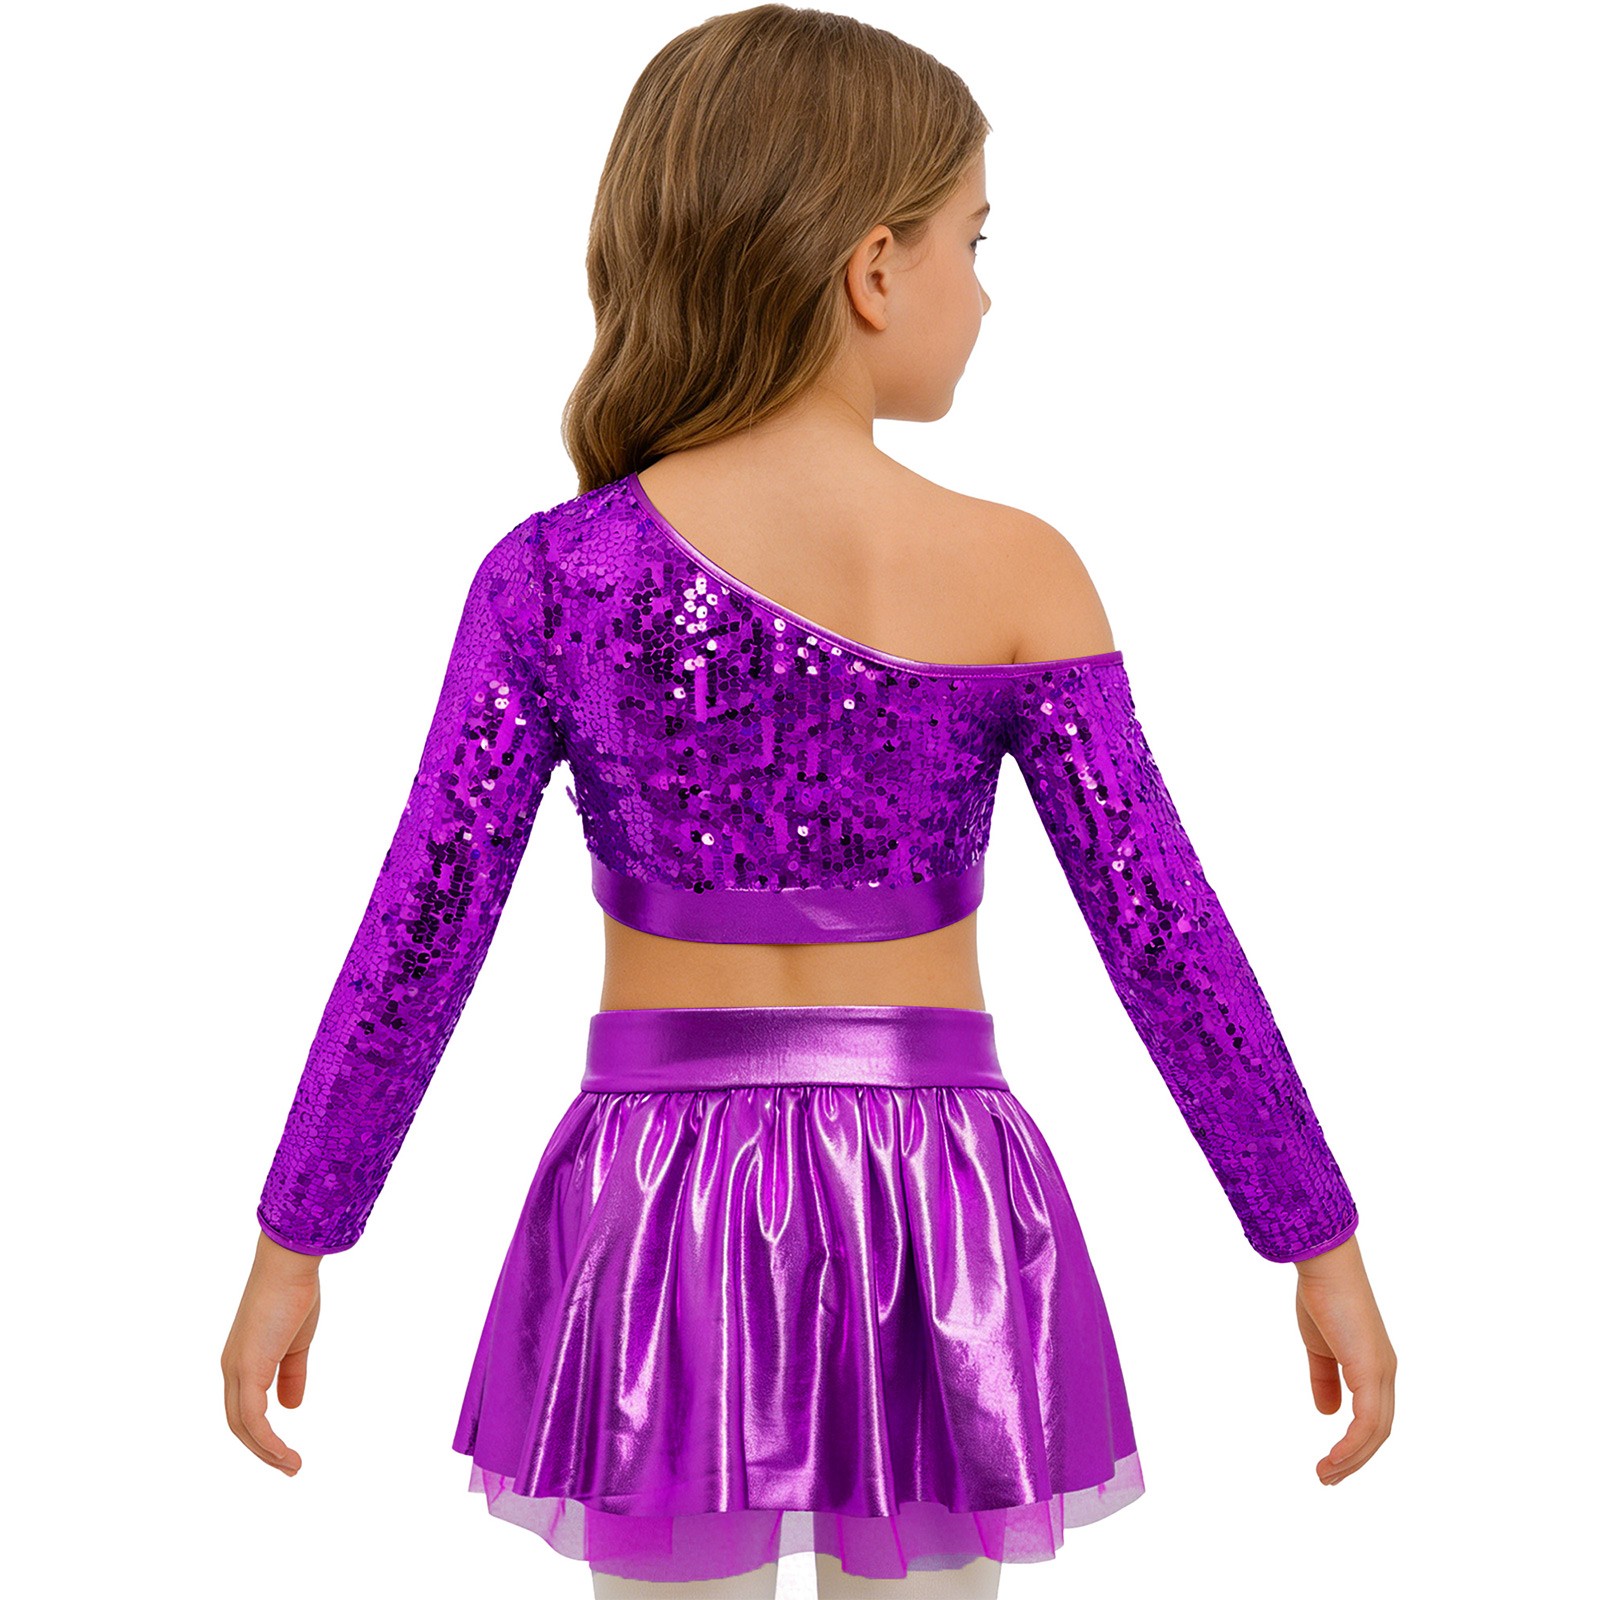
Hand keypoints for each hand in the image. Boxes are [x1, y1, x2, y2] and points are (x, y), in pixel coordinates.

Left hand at [221, 1230, 323, 1475]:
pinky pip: (254, 1418)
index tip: (286, 1450)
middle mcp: (232, 1370)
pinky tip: (285, 1453)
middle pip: (240, 1425)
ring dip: (267, 1452)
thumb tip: (290, 1408)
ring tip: (293, 1467)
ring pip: (243, 1427)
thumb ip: (292, 1375)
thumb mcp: (297, 1343)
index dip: (263, 1434)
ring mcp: (237, 1370)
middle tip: (290, 1467)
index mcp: (243, 1362)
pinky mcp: (248, 1370)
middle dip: (264, 1451)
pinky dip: (268, 1441)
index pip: (245, 1410)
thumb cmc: (294, 1295)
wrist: (289, 1266)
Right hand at [1293, 1233, 1395, 1485]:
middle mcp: (1384, 1373)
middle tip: (1327, 1478)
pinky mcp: (1370, 1370)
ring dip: (1351, 1459)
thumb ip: (1323, 1378)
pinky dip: (1351, 1446)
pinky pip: (1366, 1421)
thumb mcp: (1318, 1346)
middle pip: (1378, 1432)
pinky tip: (1334, 1457)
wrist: (1325, 1265)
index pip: (1373, 1417)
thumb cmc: (1322, 1296)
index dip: (1355, 1444)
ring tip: (1325, 1475)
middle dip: (1354, 1460)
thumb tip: (1327, 1412)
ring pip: (1375, 1432)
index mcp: (1373, 1366)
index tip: (1332, 1462)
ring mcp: (1380, 1372)